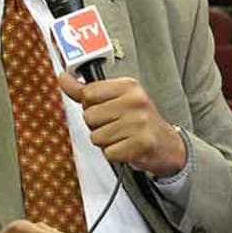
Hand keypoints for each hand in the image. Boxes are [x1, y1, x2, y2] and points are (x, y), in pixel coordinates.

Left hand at [57, 71, 186, 176]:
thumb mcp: (117, 99)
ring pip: (96, 137)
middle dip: (98, 126)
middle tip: (117, 126)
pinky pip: (108, 152)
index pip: (88, 93)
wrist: (168, 145)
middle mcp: (135, 101)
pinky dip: (115, 154)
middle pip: (89, 117)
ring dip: (106, 142)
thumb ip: (87, 91)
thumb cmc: (139, 121)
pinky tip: (127, 147)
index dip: (91, 106)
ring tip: (123, 137)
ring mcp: (139, 123)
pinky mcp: (140, 144)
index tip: (106, 109)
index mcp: (128, 86)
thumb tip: (63, 78)